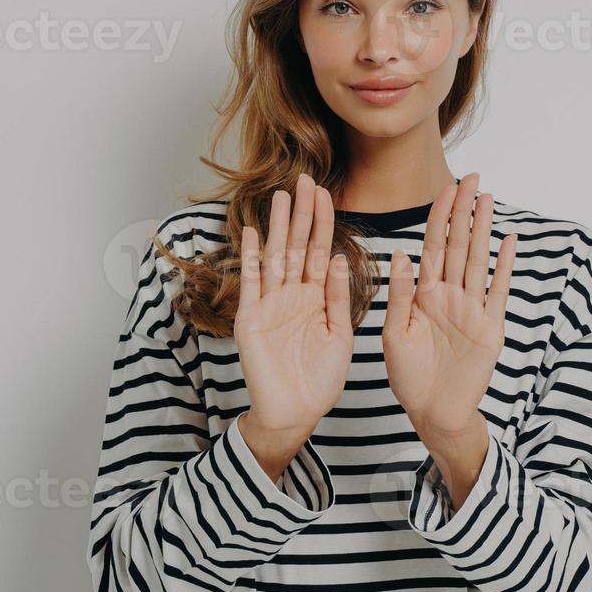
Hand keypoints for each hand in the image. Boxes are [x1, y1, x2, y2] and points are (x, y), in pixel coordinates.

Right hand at [234, 173, 352, 467]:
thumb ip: (337, 297)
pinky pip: (252, 283)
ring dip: (278, 227)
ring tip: (280, 196)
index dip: (322, 222)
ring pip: (275, 257)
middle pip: (297, 246)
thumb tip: (336, 257)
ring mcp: (270, 304)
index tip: (325, 192)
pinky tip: (253, 233)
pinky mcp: (252, 319)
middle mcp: (292, 295)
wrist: (294, 413)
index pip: (319, 250)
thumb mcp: (340, 335)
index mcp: (316, 297)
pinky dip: (252, 259)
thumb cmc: (320, 379)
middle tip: (303, 179)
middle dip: (301, 214)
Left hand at [383, 172, 516, 441]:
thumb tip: (401, 254)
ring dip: (484, 230)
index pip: (433, 246)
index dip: (439, 217)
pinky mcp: (490, 328)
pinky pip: (498, 291)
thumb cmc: (409, 377)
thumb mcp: (394, 334)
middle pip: (459, 245)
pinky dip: (504, 267)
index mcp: (424, 295)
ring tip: (488, 200)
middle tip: (473, 178)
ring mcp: (472, 310)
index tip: (446, 188)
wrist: (434, 413)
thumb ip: (399, 295)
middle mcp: (450, 296)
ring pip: (479, 261)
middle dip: (464, 212)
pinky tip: (509, 242)